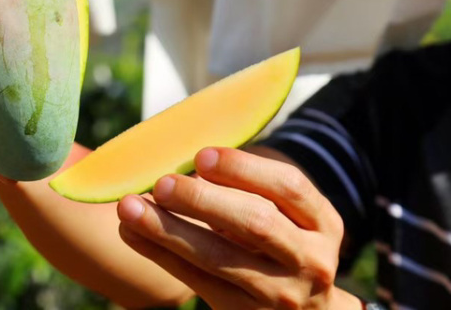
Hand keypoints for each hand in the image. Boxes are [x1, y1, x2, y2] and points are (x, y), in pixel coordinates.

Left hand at [116, 147, 359, 308]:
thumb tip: (184, 155)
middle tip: (161, 183)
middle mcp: (310, 260)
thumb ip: (249, 187)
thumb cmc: (282, 245)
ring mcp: (279, 294)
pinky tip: (131, 233)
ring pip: (219, 257)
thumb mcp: (287, 216)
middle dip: (203, 201)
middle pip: (256, 224)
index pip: (288, 188)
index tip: (201, 156)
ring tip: (129, 207)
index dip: (244, 169)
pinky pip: (196, 281)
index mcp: (322, 223)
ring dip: (168, 229)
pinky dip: (159, 254)